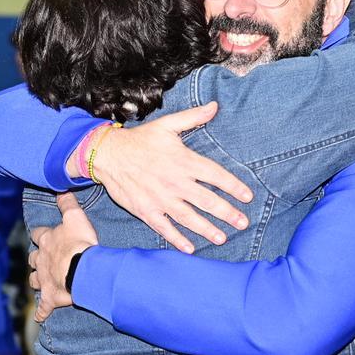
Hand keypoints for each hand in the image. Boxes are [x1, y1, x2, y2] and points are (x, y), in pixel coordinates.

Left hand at [28, 193, 98, 321]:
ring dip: (37, 280)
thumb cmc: (80, 243)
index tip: (43, 234)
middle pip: (33, 259)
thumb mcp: (75, 217)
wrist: (82, 269)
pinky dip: (41, 312)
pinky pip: (43, 308)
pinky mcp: (50, 298)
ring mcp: (44, 280)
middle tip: (43, 259)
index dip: (41, 234)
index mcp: (47, 241)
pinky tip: (41, 316)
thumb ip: (67, 203)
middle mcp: (41, 260)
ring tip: (41, 282)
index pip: (39, 234)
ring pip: (34, 280)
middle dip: (36, 259)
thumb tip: (60, 188)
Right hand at [89, 102, 252, 253]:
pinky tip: (190, 248)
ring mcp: (160, 198)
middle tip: (243, 222)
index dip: (233, 186)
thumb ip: (193, 117)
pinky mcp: (146, 210)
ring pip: (189, 217)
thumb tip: (215, 106)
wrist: (107, 154)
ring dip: (207, 229)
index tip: (247, 196)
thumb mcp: (167, 124)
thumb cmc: (140, 139)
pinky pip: (164, 227)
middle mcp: (175, 182)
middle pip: (207, 200)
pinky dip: (177, 239)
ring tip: (222, 238)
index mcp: (183, 161)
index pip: (215, 175)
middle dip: (227, 212)